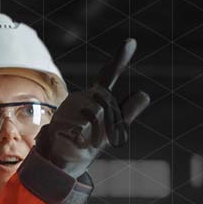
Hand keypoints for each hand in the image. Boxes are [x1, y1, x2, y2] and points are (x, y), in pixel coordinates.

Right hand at [33, 39, 151, 177]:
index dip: (119, 59)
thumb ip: (128, 112)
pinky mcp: (58, 124)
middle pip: (106, 102)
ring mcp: (67, 110)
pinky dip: (81, 141)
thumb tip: (144, 94)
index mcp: (96, 97)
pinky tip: (76, 143)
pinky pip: (80, 131)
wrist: (61, 160)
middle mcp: (81, 98)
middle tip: (99, 137)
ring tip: (86, 141)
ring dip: (96, 133)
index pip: (109, 75)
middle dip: (109, 122)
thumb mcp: (114, 129)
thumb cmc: (90, 141)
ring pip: (94, 115)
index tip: (131, 42)